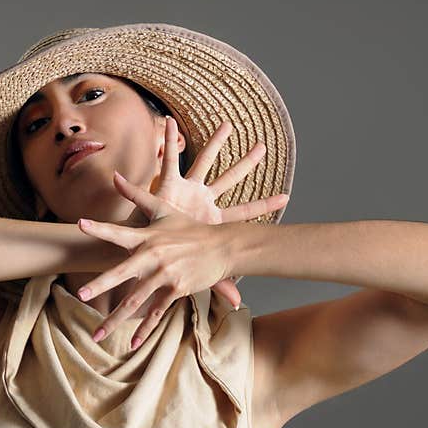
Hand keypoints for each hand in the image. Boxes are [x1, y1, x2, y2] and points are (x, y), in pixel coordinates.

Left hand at [76, 208, 234, 348]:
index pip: (120, 232)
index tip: (81, 225)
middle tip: (83, 295)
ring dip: (115, 320)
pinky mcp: (176, 290)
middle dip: (102, 285)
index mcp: (148, 238)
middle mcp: (154, 257)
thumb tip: (113, 175)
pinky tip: (132, 343)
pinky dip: (145, 329)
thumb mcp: (163, 209)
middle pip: (123, 273)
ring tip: (97, 334)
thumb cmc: (191, 227)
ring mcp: (165, 275)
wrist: (223, 246)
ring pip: (136, 300)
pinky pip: (157, 312)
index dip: (100, 228)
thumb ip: (136, 194)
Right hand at [111, 116, 287, 307]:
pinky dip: (169, 143)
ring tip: (226, 125)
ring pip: (203, 162)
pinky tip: (170, 125)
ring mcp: (187, 190)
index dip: (264, 205)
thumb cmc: (169, 256)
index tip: (287, 198)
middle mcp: (203, 200)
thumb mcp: (196, 268)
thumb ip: (219, 283)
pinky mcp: (168, 186)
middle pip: (229, 179)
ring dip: (213, 143)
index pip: (244, 211)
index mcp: (212, 219)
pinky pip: (169, 161)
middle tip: (263, 147)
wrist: (141, 250)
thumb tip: (238, 303)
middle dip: (245, 164)